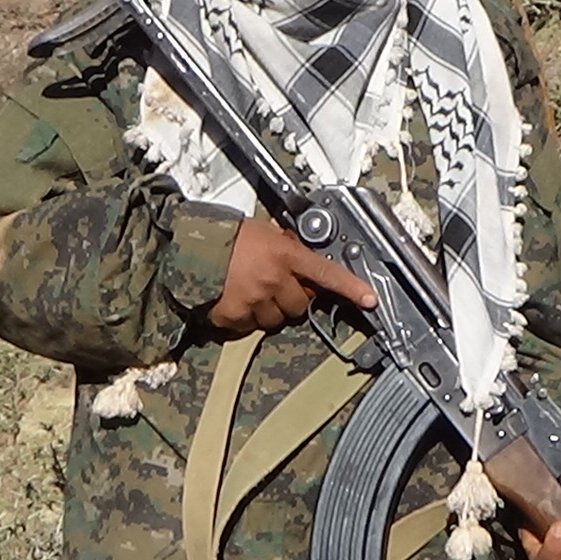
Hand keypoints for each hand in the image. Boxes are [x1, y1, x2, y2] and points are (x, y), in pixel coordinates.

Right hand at [208, 217, 375, 332]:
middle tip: (274, 284)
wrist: (190, 244)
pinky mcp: (234, 316)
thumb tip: (302, 264)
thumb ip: (287, 249)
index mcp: (285, 255)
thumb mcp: (265, 233)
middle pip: (300, 305)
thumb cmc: (228, 235)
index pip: (326, 273)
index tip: (370, 299)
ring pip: (276, 320)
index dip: (351, 288)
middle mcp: (274, 279)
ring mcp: (254, 301)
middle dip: (291, 298)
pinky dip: (244, 317)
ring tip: (250, 289)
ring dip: (268, 310)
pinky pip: (249, 326)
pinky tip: (234, 298)